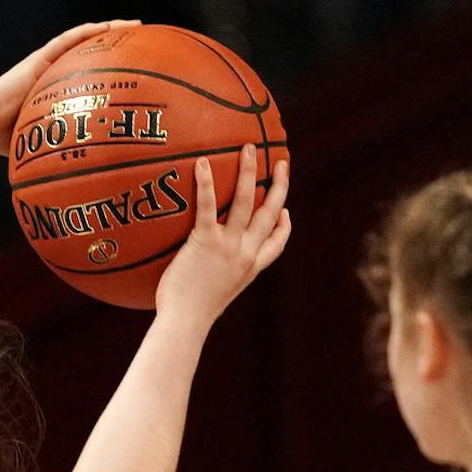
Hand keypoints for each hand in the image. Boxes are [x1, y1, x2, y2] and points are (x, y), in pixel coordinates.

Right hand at [0, 20, 138, 153]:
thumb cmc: (5, 140)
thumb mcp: (43, 147)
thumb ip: (64, 155)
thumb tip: (86, 182)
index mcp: (60, 92)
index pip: (93, 76)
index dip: (117, 72)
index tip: (143, 74)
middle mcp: (57, 74)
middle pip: (94, 55)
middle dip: (121, 48)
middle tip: (150, 46)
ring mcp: (48, 64)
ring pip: (85, 41)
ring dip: (110, 32)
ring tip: (135, 28)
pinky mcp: (38, 59)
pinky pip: (67, 40)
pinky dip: (87, 32)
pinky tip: (106, 27)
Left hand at [153, 145, 291, 320]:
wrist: (185, 323)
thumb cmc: (189, 316)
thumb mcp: (212, 298)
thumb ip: (213, 282)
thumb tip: (196, 279)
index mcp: (250, 268)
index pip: (277, 244)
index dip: (284, 226)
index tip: (285, 212)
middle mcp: (246, 253)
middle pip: (270, 212)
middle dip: (279, 185)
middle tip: (281, 163)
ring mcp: (229, 246)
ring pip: (247, 201)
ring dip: (251, 172)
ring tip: (249, 148)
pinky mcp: (206, 241)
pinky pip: (209, 206)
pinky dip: (208, 183)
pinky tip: (202, 164)